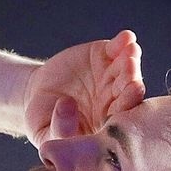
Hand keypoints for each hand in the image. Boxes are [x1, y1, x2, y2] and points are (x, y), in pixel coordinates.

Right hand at [23, 30, 143, 147]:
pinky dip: (122, 43)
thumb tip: (67, 106)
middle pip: (128, 94)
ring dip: (130, 61)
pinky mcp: (105, 57)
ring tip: (131, 52)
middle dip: (130, 84)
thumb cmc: (43, 121)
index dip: (125, 108)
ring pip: (126, 70)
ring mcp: (111, 79)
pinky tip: (126, 37)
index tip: (128, 98)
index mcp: (104, 126)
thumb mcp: (44, 133)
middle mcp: (113, 103)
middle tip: (132, 74)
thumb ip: (58, 129)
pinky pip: (117, 49)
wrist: (38, 93)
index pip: (119, 120)